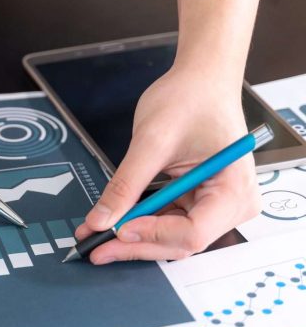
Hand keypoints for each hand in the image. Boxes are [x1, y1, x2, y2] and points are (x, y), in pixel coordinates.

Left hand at [76, 66, 259, 263]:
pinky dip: (139, 226)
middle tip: (93, 246)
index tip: (117, 229)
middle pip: (180, 242)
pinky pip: (167, 224)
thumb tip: (101, 220)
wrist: (200, 80)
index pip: (192, 232)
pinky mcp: (198, 202)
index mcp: (234, 188)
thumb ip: (125, 185)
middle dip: (135, 244)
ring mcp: (216, 205)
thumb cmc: (189, 98)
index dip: (151, 235)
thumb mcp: (151, 141)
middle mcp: (232, 203)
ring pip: (171, 239)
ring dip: (133, 239)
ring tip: (95, 237)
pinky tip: (111, 225)